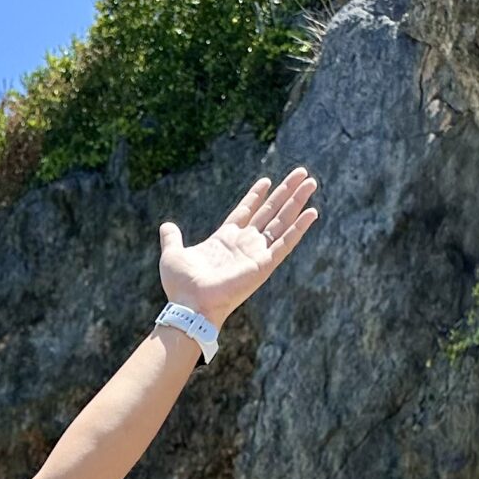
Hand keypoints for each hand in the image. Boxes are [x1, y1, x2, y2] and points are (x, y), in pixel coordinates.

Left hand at [158, 169, 317, 330]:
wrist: (190, 305)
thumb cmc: (181, 286)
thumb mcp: (172, 254)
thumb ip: (172, 238)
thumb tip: (166, 226)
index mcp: (225, 239)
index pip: (245, 212)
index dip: (256, 196)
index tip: (267, 180)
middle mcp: (243, 245)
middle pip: (270, 212)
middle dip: (285, 192)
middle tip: (301, 174)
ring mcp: (256, 253)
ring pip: (282, 222)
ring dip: (297, 202)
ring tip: (311, 182)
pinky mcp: (264, 264)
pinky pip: (286, 243)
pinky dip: (299, 228)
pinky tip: (312, 212)